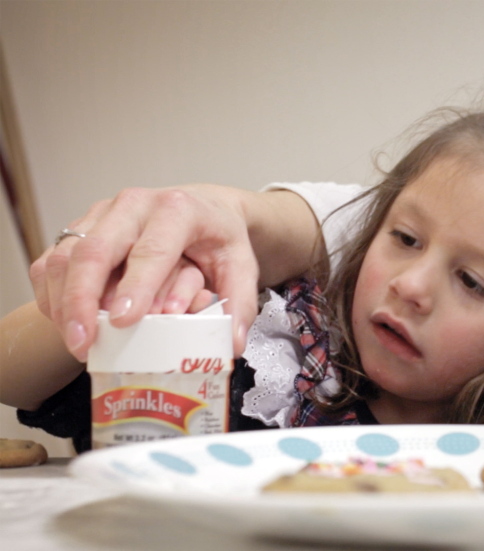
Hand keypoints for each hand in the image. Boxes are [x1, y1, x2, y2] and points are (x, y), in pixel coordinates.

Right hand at [30, 185, 260, 360]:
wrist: (203, 207)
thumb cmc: (218, 237)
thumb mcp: (242, 265)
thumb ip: (240, 303)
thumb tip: (231, 345)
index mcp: (177, 210)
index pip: (151, 250)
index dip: (135, 287)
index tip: (122, 321)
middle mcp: (134, 205)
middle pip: (95, 249)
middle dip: (82, 299)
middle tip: (84, 342)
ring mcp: (102, 213)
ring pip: (65, 255)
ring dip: (63, 302)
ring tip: (75, 342)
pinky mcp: (80, 227)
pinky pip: (52, 260)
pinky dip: (52, 294)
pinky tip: (65, 323)